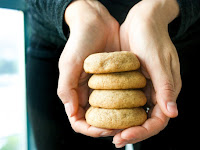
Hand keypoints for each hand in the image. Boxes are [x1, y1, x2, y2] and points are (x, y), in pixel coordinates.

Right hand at [57, 0, 120, 136]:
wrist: (96, 23)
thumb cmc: (79, 41)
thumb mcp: (69, 64)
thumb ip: (67, 88)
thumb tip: (72, 113)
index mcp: (76, 93)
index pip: (80, 121)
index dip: (90, 129)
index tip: (104, 130)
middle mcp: (89, 94)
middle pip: (97, 120)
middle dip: (107, 128)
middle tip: (122, 129)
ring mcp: (103, 88)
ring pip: (111, 113)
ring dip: (120, 120)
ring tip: (131, 121)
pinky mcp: (115, 80)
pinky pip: (122, 97)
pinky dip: (127, 105)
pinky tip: (136, 106)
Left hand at [113, 0, 181, 146]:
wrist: (141, 21)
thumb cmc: (151, 37)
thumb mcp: (158, 61)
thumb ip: (165, 87)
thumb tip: (172, 113)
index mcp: (166, 90)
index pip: (157, 120)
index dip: (143, 132)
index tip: (125, 136)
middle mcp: (155, 92)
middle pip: (145, 120)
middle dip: (131, 132)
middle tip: (114, 139)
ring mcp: (143, 87)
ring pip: (134, 112)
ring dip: (123, 123)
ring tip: (108, 131)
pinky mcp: (132, 81)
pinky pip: (126, 100)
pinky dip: (118, 109)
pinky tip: (106, 113)